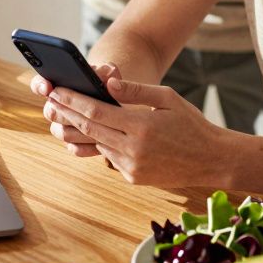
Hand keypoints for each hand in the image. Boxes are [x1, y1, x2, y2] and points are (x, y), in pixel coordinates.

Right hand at [30, 64, 121, 156]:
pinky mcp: (75, 143)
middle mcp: (56, 107)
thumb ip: (107, 74)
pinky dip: (87, 146)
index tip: (48, 88)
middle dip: (64, 111)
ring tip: (97, 126)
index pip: (39, 84)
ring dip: (78, 129)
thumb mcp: (110, 72)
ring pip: (61, 132)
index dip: (40, 86)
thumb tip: (110, 83)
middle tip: (81, 110)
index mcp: (59, 86)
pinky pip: (75, 148)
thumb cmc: (109, 82)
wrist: (117, 101)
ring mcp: (64, 126)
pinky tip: (102, 141)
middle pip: (49, 112)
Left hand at [43, 77, 227, 186]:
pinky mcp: (133, 178)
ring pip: (97, 144)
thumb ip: (137, 91)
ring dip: (80, 129)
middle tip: (50, 98)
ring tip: (64, 114)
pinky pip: (111, 157)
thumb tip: (108, 84)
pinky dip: (102, 143)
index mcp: (141, 127)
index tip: (56, 89)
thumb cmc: (192, 124)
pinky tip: (94, 132)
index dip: (72, 100)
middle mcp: (133, 150)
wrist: (212, 160)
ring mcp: (132, 167)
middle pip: (89, 128)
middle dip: (67, 112)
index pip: (95, 110)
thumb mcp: (168, 98)